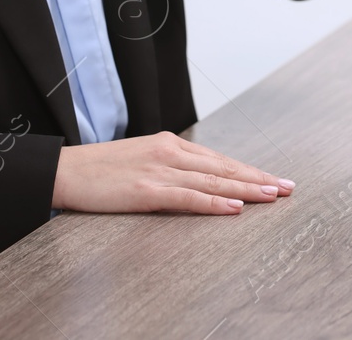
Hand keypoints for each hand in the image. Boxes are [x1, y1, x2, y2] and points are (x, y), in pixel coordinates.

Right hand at [52, 131, 292, 214]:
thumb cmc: (100, 170)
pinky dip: (215, 203)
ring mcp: (160, 170)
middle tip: (288, 187)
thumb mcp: (141, 161)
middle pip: (224, 167)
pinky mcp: (147, 190)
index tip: (274, 179)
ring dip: (247, 189)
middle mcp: (170, 152)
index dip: (249, 170)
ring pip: (214, 181)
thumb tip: (198, 182)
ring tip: (273, 196)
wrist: (63, 170)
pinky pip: (189, 198)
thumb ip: (169, 168)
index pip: (219, 159)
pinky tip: (235, 208)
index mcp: (169, 144)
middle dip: (259, 178)